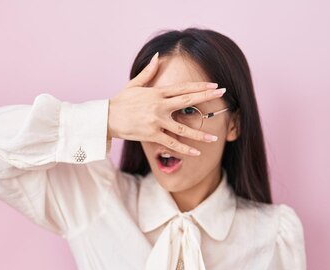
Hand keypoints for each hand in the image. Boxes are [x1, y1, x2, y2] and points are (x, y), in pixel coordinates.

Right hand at [107, 52, 225, 155]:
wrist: (106, 118)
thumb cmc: (120, 101)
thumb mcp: (134, 84)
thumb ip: (148, 72)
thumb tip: (157, 57)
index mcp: (156, 93)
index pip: (183, 88)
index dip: (200, 86)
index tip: (214, 85)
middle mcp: (159, 106)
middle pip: (187, 101)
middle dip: (206, 97)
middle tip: (222, 94)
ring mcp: (156, 121)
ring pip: (183, 128)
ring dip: (200, 134)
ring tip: (214, 138)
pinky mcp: (151, 135)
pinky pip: (171, 144)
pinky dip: (184, 149)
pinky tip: (197, 153)